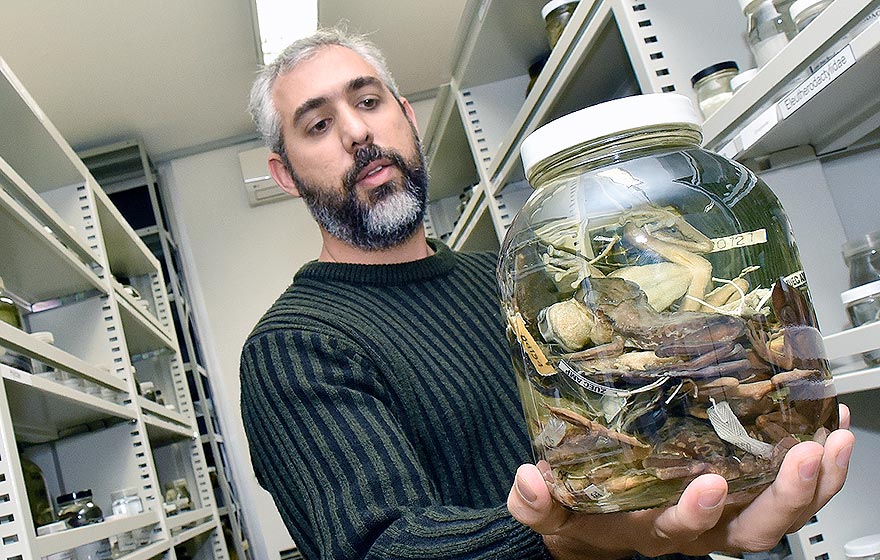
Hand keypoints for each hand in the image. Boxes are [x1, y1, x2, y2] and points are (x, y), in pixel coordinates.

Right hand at [508, 405, 853, 559]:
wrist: (600, 528)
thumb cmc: (580, 515)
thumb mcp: (551, 513)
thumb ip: (536, 503)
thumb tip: (528, 479)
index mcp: (652, 530)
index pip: (680, 530)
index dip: (698, 514)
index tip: (711, 483)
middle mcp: (700, 528)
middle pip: (754, 531)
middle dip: (785, 498)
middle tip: (804, 454)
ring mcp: (727, 512)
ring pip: (783, 514)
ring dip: (816, 482)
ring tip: (833, 439)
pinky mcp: (743, 491)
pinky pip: (789, 489)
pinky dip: (818, 466)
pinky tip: (829, 426)